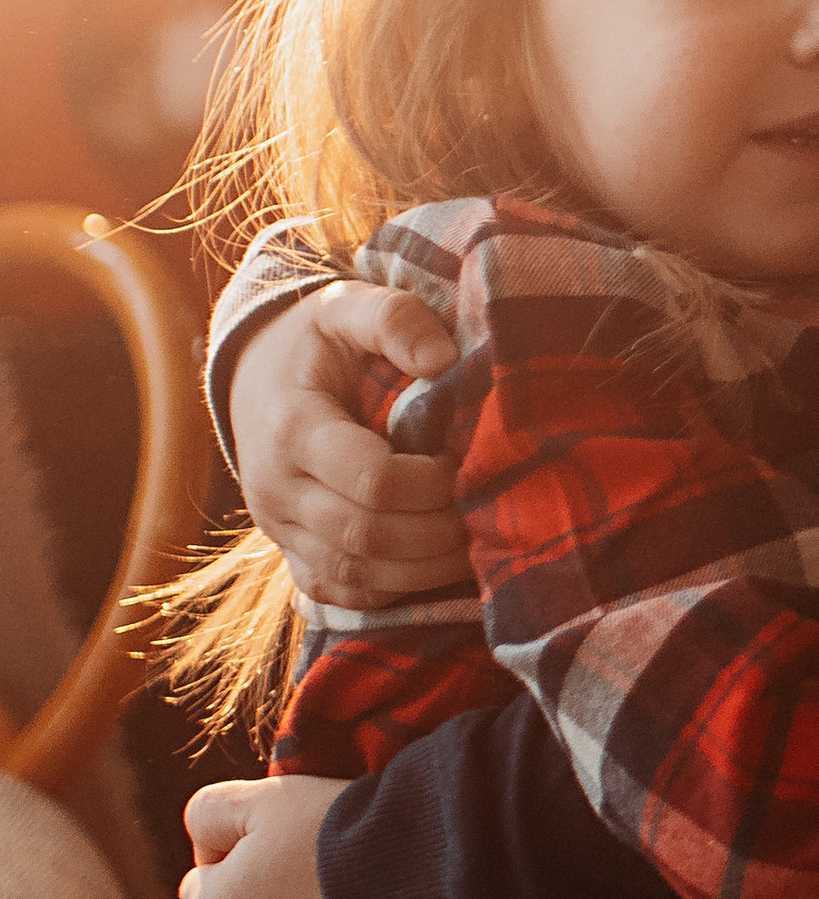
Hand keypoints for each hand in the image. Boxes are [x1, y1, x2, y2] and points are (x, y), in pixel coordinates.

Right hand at [231, 280, 465, 605]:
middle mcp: (275, 490)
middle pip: (367, 537)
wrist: (254, 373)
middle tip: (483, 508)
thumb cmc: (315, 340)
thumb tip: (445, 358)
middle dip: (437, 532)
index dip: (431, 483)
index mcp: (291, 429)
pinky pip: (341, 593)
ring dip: (424, 570)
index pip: (371, 480)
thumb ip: (394, 319)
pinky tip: (437, 567)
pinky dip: (394, 590)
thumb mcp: (347, 305)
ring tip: (474, 540)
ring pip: (356, 576)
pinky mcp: (291, 553)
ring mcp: (278, 529)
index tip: (466, 462)